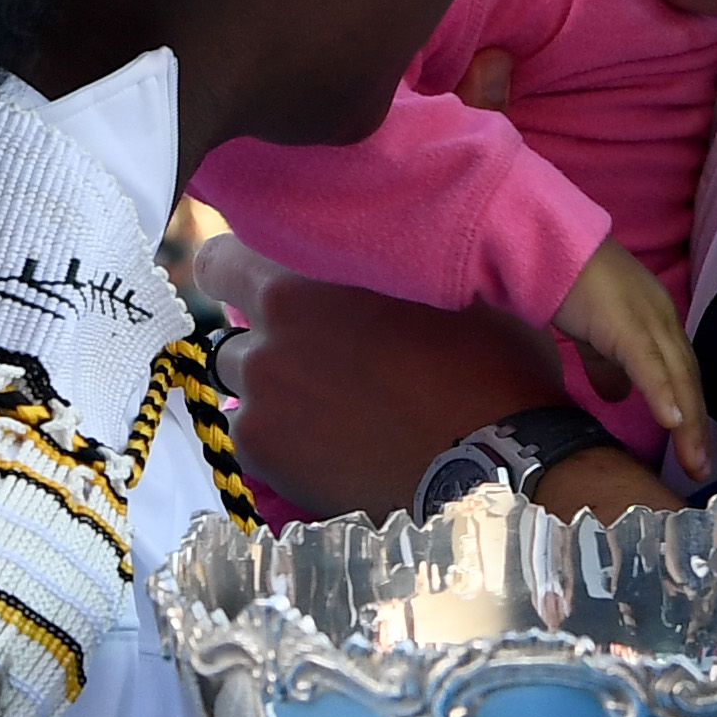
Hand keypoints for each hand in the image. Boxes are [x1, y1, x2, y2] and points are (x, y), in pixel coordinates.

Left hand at [188, 235, 575, 519]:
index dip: (246, 270)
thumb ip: (377, 266)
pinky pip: (248, 434)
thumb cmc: (484, 364)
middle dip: (260, 332)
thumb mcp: (441, 285)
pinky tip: (327, 441)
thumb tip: (369, 255)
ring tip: (328, 403)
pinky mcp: (262, 455)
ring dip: (271, 385)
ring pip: (240, 381)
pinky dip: (278, 436)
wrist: (494, 462)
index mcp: (300, 282)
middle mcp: (266, 338)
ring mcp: (259, 400)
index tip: (271, 285)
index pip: (222, 258)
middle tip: (313, 351)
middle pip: (229, 324)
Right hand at [554, 239, 716, 482]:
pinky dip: (663, 394)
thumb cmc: (567, 283)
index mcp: (657, 321)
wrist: (547, 245)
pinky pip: (649, 364)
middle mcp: (662, 319)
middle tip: (702, 469)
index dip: (689, 410)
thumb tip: (618, 397)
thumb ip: (608, 364)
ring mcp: (648, 320)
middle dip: (697, 427)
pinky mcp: (626, 324)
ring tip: (695, 461)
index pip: (681, 373)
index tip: (693, 450)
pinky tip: (672, 422)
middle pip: (687, 380)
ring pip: (676, 377)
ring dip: (688, 422)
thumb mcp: (593, 333)